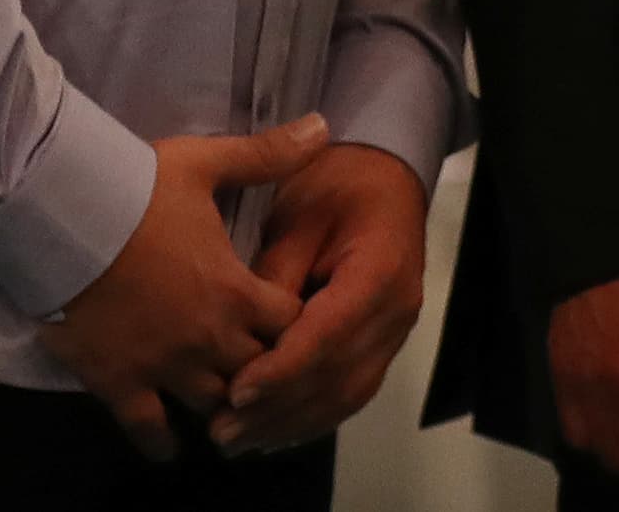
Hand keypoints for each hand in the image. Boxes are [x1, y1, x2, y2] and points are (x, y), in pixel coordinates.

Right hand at [41, 116, 326, 460]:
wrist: (64, 214)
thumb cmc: (137, 187)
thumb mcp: (207, 164)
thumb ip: (268, 155)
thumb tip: (324, 125)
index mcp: (235, 290)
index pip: (291, 325)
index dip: (295, 323)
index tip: (289, 320)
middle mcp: (208, 338)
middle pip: (257, 371)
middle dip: (262, 367)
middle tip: (258, 363)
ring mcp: (165, 366)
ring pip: (213, 405)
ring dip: (222, 404)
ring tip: (224, 403)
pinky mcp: (121, 383)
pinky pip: (149, 430)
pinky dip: (163, 442)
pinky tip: (170, 446)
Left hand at [208, 143, 429, 454]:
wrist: (383, 177)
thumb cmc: (335, 183)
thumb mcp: (298, 212)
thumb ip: (275, 273)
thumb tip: (243, 332)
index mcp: (381, 270)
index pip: (330, 334)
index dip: (284, 368)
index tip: (236, 390)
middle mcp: (396, 312)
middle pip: (338, 376)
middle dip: (278, 408)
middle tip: (222, 431)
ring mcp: (395, 333)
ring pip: (346, 395)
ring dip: (290, 424)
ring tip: (237, 442)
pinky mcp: (383, 345)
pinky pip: (350, 392)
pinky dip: (310, 418)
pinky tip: (272, 433)